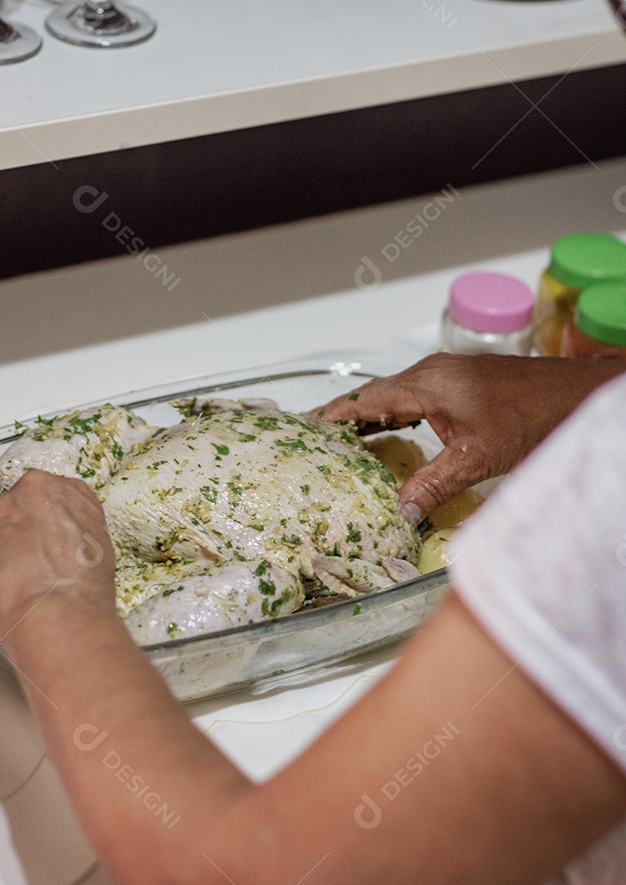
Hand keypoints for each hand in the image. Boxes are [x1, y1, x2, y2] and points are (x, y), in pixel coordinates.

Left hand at [0, 470, 116, 641]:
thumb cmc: (83, 581)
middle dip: (23, 532)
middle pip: (15, 510)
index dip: (48, 520)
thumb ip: (74, 522)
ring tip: (22, 581)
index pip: (44, 494)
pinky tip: (7, 590)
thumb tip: (67, 534)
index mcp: (49, 487)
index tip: (52, 535)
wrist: (56, 612)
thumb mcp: (96, 537)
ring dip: (3, 552)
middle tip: (37, 560)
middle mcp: (16, 496)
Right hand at [312, 353, 625, 520]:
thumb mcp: (479, 457)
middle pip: (376, 394)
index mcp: (428, 383)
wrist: (577, 395)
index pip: (367, 399)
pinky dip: (396, 415)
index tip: (307, 427)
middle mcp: (432, 372)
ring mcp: (448, 375)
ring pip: (396, 395)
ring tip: (345, 441)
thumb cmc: (534, 415)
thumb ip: (434, 484)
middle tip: (318, 440)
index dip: (336, 415)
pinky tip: (393, 434)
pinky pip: (416, 397)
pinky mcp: (462, 384)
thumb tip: (401, 511)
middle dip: (347, 417)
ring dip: (372, 417)